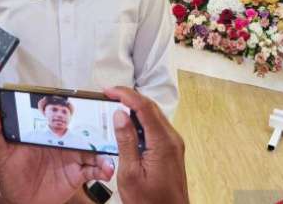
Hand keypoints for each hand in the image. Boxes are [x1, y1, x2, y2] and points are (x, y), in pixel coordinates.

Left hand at [0, 110, 113, 203]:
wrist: (20, 202)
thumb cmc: (11, 176)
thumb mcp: (2, 155)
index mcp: (46, 133)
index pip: (60, 117)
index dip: (71, 111)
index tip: (82, 105)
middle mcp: (62, 143)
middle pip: (82, 131)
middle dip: (95, 129)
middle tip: (103, 129)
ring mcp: (71, 158)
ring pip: (91, 150)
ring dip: (102, 151)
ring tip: (106, 157)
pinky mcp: (77, 174)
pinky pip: (93, 170)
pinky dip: (102, 169)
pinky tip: (106, 171)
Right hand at [104, 87, 188, 203]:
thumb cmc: (149, 203)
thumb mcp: (130, 173)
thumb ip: (125, 142)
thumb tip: (120, 115)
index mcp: (163, 143)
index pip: (144, 107)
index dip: (125, 94)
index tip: (108, 91)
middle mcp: (172, 140)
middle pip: (150, 108)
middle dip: (129, 97)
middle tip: (108, 95)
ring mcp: (173, 145)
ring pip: (153, 116)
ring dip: (135, 108)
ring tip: (114, 106)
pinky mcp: (171, 151)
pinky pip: (156, 128)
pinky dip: (141, 121)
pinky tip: (127, 125)